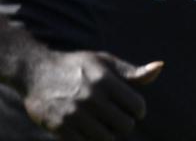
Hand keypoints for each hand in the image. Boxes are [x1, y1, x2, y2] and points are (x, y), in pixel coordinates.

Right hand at [21, 50, 162, 139]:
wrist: (36, 72)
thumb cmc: (76, 66)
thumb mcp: (104, 62)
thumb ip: (132, 72)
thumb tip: (160, 68)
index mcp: (105, 79)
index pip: (137, 106)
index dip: (138, 109)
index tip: (131, 108)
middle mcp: (91, 97)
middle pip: (124, 125)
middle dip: (125, 123)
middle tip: (117, 117)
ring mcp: (75, 113)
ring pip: (107, 138)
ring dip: (109, 134)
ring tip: (104, 124)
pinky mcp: (60, 127)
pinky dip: (91, 139)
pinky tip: (88, 129)